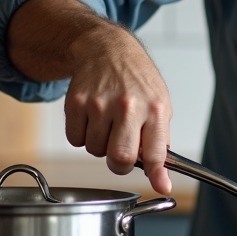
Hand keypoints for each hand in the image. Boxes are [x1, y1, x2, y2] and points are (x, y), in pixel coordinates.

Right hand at [63, 24, 172, 188]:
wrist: (107, 49)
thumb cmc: (137, 80)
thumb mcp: (159, 104)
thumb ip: (159, 140)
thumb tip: (161, 178)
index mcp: (154, 109)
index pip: (156, 151)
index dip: (158, 175)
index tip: (161, 186)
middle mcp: (128, 106)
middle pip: (120, 158)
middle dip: (120, 164)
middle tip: (121, 151)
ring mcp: (100, 104)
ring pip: (94, 151)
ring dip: (100, 145)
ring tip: (107, 122)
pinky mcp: (76, 103)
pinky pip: (75, 140)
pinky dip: (82, 135)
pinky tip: (92, 116)